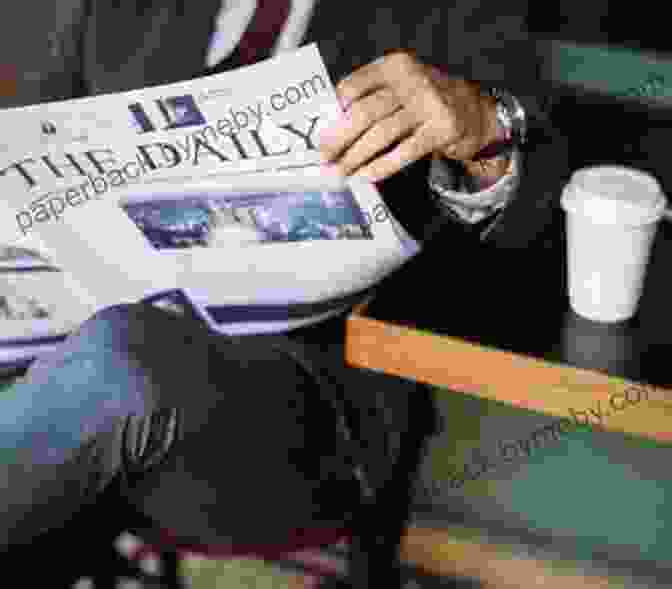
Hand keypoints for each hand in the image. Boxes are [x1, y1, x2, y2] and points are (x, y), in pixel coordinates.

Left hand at [319, 51, 499, 182]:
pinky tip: (364, 176)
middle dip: (338, 138)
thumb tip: (329, 126)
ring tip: (340, 171)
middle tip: (324, 157)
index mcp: (393, 66)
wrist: (473, 110)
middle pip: (363, 113)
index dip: (332, 112)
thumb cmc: (423, 101)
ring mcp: (428, 105)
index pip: (353, 86)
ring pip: (380, 135)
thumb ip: (369, 98)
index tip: (317, 133)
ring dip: (355, 157)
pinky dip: (379, 167)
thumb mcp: (398, 87)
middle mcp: (411, 80)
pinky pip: (402, 152)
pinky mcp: (440, 130)